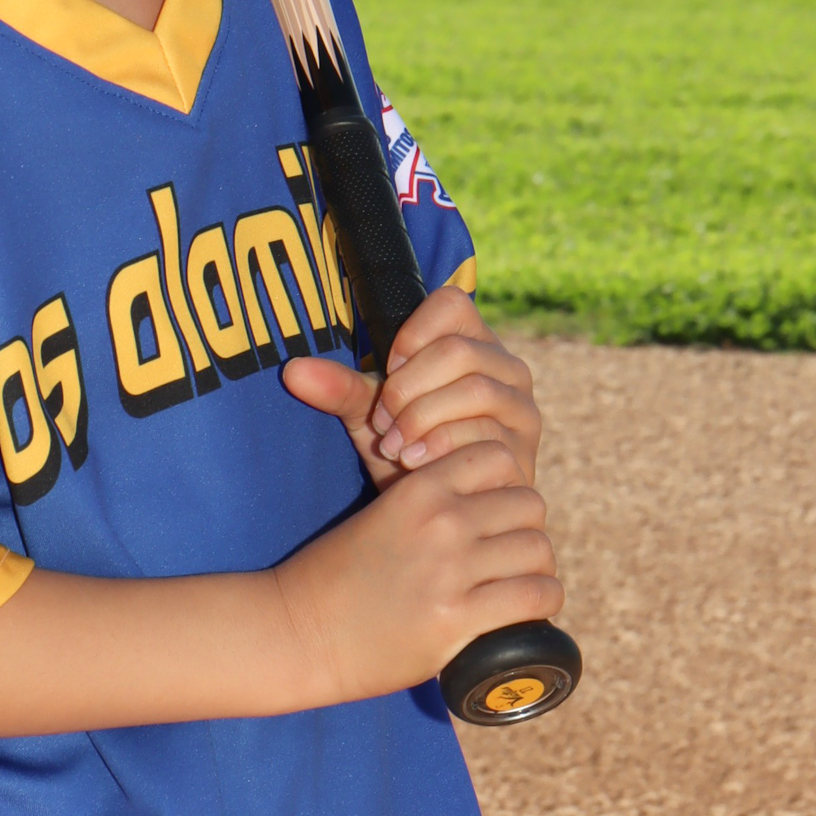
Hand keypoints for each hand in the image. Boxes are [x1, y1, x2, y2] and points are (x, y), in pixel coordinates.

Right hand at [274, 436, 561, 705]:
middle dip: (523, 527)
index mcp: (419, 489)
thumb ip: (422, 500)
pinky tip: (527, 608)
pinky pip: (536, 595)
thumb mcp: (377, 514)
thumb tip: (475, 498)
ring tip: (518, 583)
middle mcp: (441, 522)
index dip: (503, 483)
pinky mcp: (457, 619)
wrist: (297, 631)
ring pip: (538, 549)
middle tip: (508, 554)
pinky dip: (542, 601)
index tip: (493, 511)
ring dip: (535, 567)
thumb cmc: (334, 575)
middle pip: (528, 503)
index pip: (498, 458)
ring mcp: (451, 570)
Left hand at [282, 281, 542, 488]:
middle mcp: (506, 368)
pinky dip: (443, 447)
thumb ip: (339, 390)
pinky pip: (489, 433)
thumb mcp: (370, 416)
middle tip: (382, 423)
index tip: (386, 371)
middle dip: (409, 389)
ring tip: (394, 447)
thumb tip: (292, 371)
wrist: (439, 511)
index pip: (451, 304)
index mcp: (471, 342)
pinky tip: (414, 465)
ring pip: (476, 390)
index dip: (411, 335)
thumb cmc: (405, 453)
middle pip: (458, 351)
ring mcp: (521, 407)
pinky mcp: (524, 448)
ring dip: (423, 419)